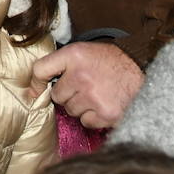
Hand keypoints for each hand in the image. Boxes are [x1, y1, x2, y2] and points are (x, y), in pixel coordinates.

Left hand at [30, 41, 144, 128]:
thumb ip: (57, 65)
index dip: (37, 82)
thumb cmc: (109, 61)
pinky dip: (94, 117)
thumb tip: (32, 91)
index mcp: (74, 55)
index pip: (40, 70)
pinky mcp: (105, 114)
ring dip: (81, 106)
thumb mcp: (82, 51)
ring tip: (97, 93)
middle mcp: (81, 75)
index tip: (38, 89)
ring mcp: (93, 96)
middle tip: (85, 86)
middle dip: (68, 94)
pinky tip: (104, 103)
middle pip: (57, 96)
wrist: (141, 67)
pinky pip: (86, 122)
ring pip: (71, 111)